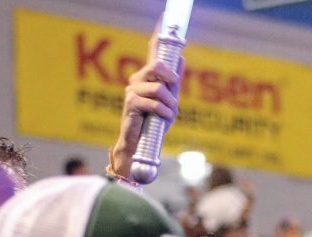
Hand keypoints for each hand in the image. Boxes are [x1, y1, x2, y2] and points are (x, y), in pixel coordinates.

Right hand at [110, 23, 182, 176]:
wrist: (142, 144)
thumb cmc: (155, 123)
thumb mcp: (169, 101)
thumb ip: (174, 82)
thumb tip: (181, 58)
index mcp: (148, 76)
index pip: (153, 51)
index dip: (159, 34)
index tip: (165, 16)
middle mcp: (138, 79)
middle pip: (157, 65)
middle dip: (171, 79)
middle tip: (175, 93)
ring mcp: (132, 90)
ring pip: (158, 88)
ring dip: (169, 104)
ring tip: (169, 114)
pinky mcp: (130, 103)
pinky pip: (153, 102)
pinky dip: (163, 112)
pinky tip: (164, 119)